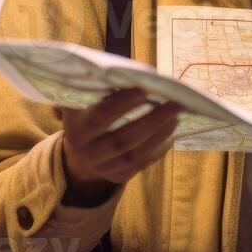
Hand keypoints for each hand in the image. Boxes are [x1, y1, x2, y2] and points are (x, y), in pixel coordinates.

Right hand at [58, 88, 180, 202]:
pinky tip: (170, 136)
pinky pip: (140, 165)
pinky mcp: (116, 176)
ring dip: (159, 135)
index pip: (100, 117)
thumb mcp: (84, 100)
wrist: (80, 150)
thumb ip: (101, 88)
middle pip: (121, 139)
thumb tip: (139, 75)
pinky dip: (157, 151)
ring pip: (134, 154)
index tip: (144, 89)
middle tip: (174, 104)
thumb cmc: (88, 113)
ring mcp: (101, 167)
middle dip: (151, 121)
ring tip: (176, 118)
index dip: (122, 104)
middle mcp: (85, 151)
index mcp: (75, 128)